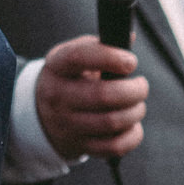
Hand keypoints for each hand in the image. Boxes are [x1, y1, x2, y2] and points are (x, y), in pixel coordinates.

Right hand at [35, 36, 148, 158]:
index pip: (79, 57)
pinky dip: (132, 136)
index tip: (131, 61)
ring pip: (112, 122)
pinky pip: (114, 147)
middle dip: (134, 90)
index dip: (110, 57)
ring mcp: (68, 124)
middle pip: (103, 96)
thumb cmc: (70, 79)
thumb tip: (128, 37)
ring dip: (135, 112)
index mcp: (57, 67)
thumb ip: (100, 46)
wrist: (42, 116)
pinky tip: (131, 125)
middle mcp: (59, 96)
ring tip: (137, 105)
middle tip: (141, 86)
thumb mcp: (73, 57)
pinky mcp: (81, 145)